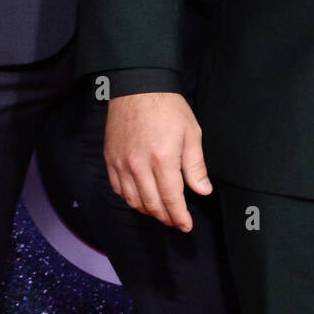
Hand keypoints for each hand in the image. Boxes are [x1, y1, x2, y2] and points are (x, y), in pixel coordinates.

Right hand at [104, 92, 211, 231]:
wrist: (137, 87)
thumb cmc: (168, 107)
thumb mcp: (191, 132)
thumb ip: (195, 165)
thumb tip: (202, 191)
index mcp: (163, 160)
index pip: (172, 200)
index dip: (179, 217)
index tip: (186, 226)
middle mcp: (139, 166)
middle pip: (152, 205)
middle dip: (166, 218)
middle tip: (175, 221)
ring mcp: (122, 164)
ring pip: (133, 201)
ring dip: (148, 211)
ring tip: (160, 212)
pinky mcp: (110, 159)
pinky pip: (119, 189)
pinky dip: (130, 199)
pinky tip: (140, 197)